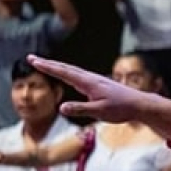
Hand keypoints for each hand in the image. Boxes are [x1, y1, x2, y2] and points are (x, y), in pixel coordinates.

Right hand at [31, 55, 159, 123]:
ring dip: (56, 66)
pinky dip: (66, 72)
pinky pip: (77, 75)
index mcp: (88, 82)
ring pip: (71, 70)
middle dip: (47, 63)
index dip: (47, 67)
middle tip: (31, 58)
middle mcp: (90, 78)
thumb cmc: (121, 109)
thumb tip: (61, 108)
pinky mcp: (98, 84)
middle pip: (65, 68)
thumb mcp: (100, 112)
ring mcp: (94, 80)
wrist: (139, 104)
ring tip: (43, 64)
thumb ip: (80, 109)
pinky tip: (65, 74)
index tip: (33, 60)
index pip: (63, 72)